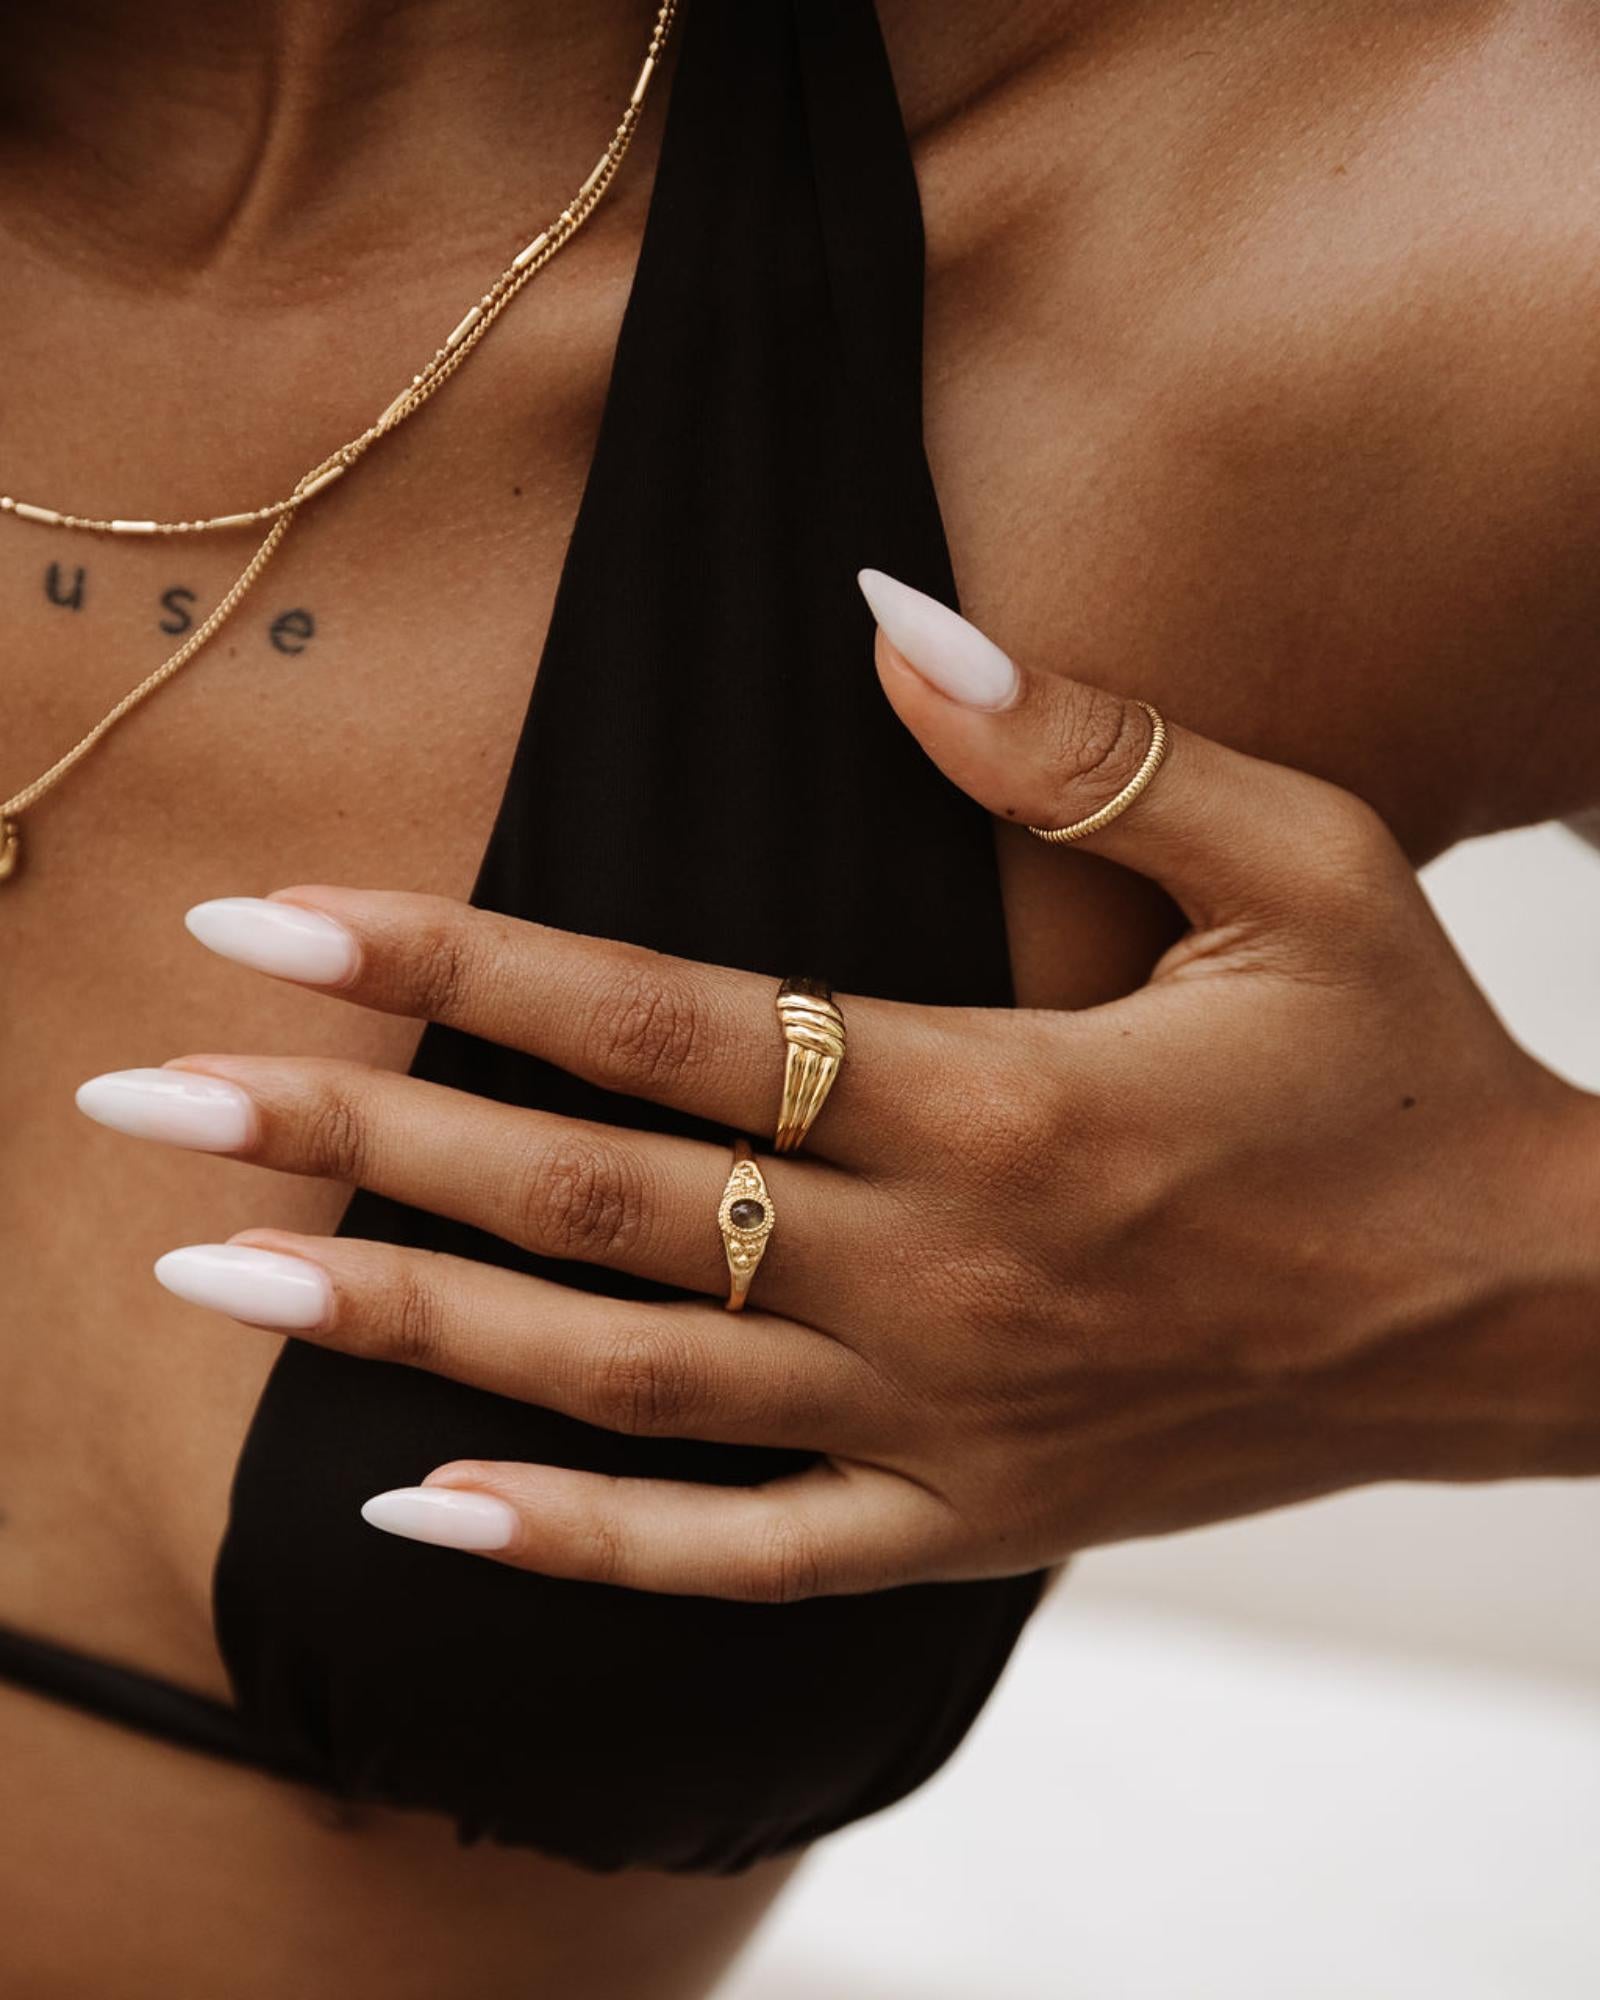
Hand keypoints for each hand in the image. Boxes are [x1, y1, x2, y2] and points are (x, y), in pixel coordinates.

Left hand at [77, 573, 1599, 1598]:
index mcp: (1010, 1098)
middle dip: (357, 1142)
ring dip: (410, 1325)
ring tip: (216, 1279)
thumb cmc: (1408, 1070)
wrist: (1516, 1313)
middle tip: (149, 1110)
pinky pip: (738, 1556)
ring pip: (627, 1380)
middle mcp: (947, 1273)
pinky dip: (572, 1541)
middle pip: (598, 1203)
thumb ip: (1086, 740)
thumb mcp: (1307, 859)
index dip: (455, 962)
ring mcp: (945, 1421)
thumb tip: (885, 609)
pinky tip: (414, 1505)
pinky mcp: (966, 1521)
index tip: (268, 926)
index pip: (669, 1019)